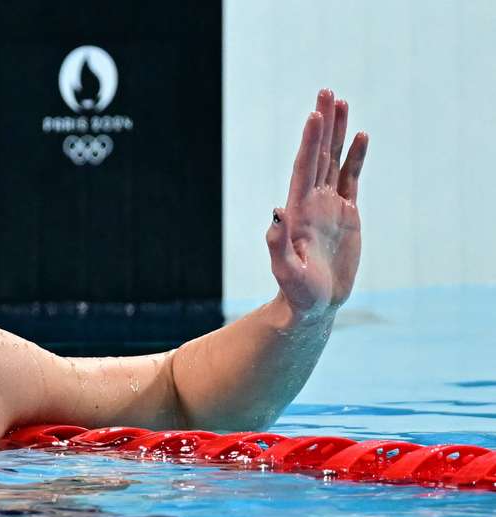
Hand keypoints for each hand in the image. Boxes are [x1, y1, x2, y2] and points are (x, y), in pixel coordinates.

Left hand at [266, 89, 368, 318]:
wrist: (313, 305)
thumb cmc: (297, 293)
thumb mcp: (286, 272)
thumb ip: (278, 247)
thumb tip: (274, 215)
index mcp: (298, 211)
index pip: (304, 169)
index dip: (309, 142)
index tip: (313, 116)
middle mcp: (311, 202)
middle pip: (318, 155)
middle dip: (322, 124)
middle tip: (326, 91)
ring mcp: (329, 206)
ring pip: (333, 160)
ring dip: (337, 132)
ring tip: (340, 102)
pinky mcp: (346, 214)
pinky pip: (351, 179)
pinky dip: (355, 158)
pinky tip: (360, 137)